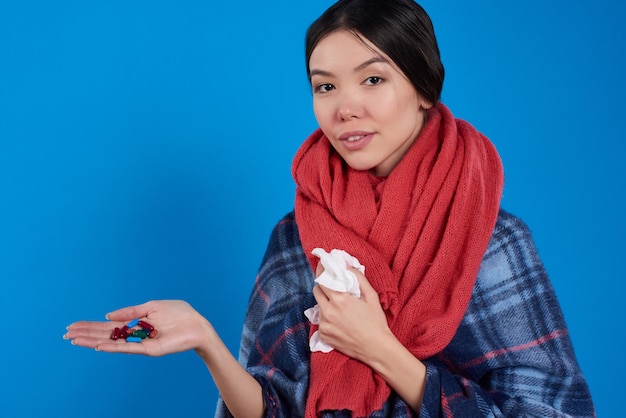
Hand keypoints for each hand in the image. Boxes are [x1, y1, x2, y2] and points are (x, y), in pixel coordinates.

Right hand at [64, 300, 213, 355]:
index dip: (91, 326)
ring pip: (113, 344)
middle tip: (66, 335)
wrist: (198, 326)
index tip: (72, 326)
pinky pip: (129, 348)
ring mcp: (141, 343)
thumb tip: (108, 316)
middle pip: (106, 335)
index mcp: (136, 324)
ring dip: (94, 342)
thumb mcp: (152, 307)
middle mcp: (135, 335)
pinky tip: (100, 346)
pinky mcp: (150, 349)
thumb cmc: (179, 315)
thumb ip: (130, 312)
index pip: (108, 327)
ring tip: (75, 340)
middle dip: (86, 334)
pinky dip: (114, 347)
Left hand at [312, 267, 393, 362]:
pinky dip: (327, 318)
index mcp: (340, 300)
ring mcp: (324, 325)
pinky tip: (339, 321)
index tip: (323, 265)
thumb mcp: (371, 296)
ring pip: (318, 306)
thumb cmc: (376, 322)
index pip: (322, 280)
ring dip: (326, 303)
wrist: (376, 348)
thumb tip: (346, 265)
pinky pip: (320, 321)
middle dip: (323, 286)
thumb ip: (358, 277)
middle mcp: (328, 312)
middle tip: (333, 287)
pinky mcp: (323, 335)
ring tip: (340, 308)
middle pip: (316, 291)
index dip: (322, 271)